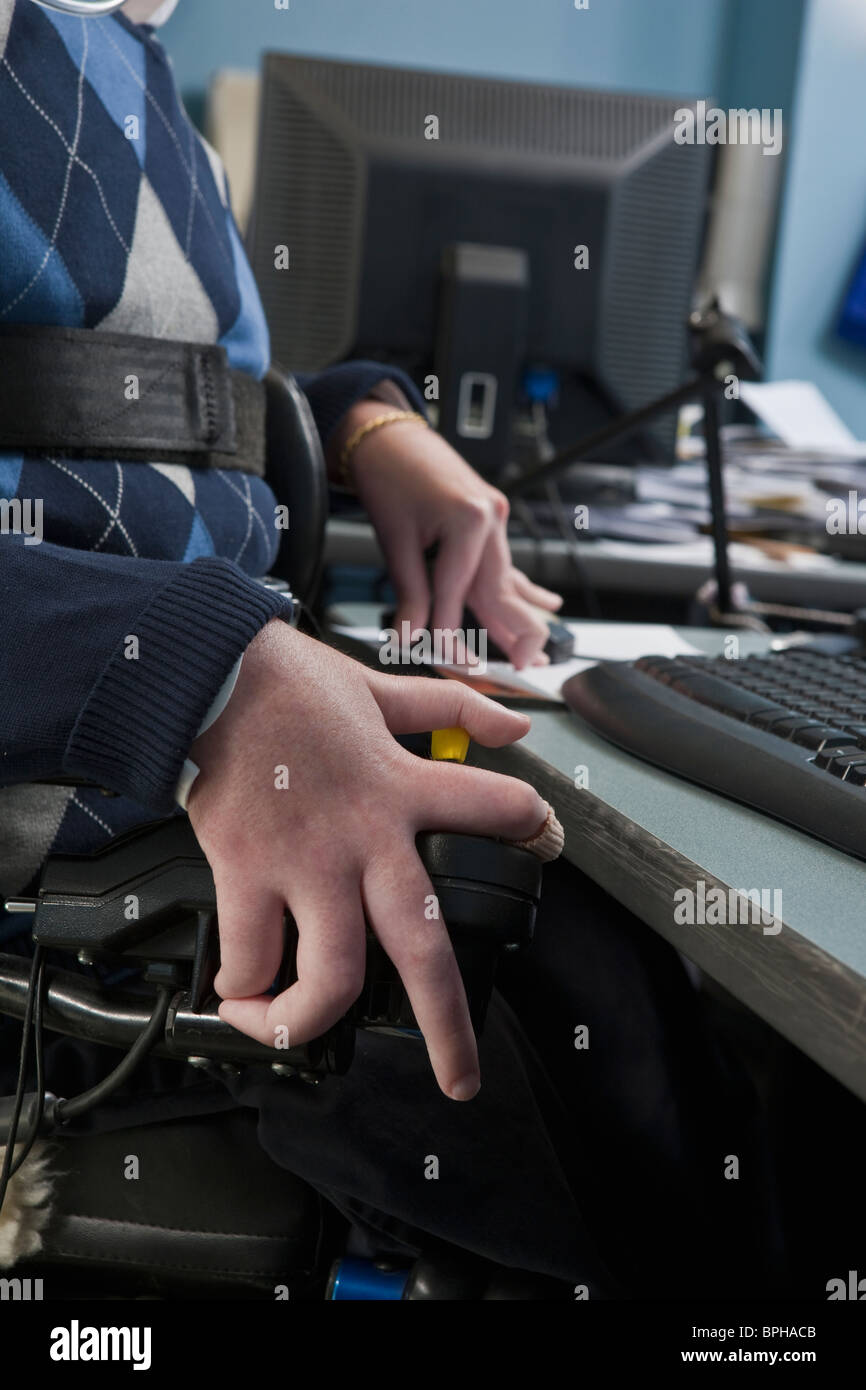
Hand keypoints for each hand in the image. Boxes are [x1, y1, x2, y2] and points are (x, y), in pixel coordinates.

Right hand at [186, 619, 547, 1099]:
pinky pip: (250, 956)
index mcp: (403, 790)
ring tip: (303, 1035)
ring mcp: (306, 865)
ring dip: (314, 1023)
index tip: (545, 848)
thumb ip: (451, 709)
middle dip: (449, 1026)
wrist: (208, 675)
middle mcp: (364, 841)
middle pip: (424, 948)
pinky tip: (242, 989)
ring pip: (333, 977)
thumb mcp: (381, 689)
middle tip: (460, 1079)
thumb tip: (515, 724)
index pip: (495, 810)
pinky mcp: (247, 871)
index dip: (531, 831)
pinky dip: (244, 988)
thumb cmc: (288, 685)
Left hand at [331, 402, 563, 668]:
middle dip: (513, 632)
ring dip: (523, 616)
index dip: (452, 633)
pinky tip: (547, 604)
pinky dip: (522, 588)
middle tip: (525, 667)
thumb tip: (411, 635)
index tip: (449, 659)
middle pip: (501, 589)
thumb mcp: (395, 540)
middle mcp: (491, 517)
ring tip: (538, 649)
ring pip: (509, 578)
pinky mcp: (492, 517)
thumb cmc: (388, 477)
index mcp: (468, 519)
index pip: (459, 594)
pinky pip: (507, 561)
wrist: (389, 435)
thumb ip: (410, 592)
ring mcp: (496, 516)